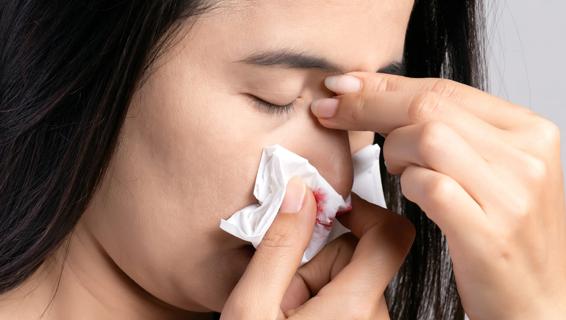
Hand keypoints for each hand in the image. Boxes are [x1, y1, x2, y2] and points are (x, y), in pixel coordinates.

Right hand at [221, 176, 414, 318]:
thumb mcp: (251, 307)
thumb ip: (279, 247)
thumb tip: (298, 194)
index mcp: (353, 307)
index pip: (390, 235)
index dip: (364, 209)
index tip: (329, 207)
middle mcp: (373, 316)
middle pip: (359, 254)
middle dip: (318, 259)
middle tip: (281, 288)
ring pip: (349, 275)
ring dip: (314, 281)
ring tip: (282, 308)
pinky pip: (345, 295)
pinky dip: (319, 297)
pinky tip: (291, 315)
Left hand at [310, 72, 565, 318]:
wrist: (538, 301)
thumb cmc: (503, 234)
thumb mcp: (491, 170)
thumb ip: (452, 131)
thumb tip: (380, 96)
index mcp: (528, 130)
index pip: (444, 88)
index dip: (384, 85)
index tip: (342, 85)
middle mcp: (527, 155)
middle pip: (429, 106)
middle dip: (368, 105)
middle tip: (330, 110)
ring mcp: (512, 193)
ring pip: (426, 138)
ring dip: (393, 151)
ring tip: (398, 171)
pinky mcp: (490, 231)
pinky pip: (429, 186)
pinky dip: (408, 186)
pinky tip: (411, 194)